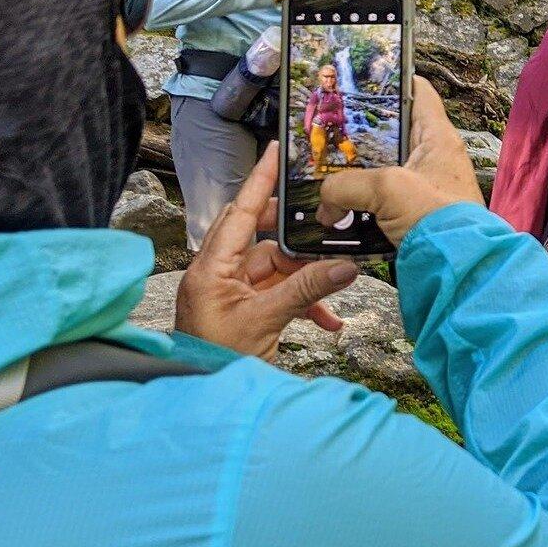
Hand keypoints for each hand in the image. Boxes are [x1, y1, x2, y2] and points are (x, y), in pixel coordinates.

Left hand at [176, 146, 357, 359]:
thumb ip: (306, 291)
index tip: (277, 151)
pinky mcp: (243, 309)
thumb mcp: (266, 322)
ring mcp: (231, 291)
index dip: (261, 180)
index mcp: (211, 268)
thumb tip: (345, 267)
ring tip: (333, 288)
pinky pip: (277, 293)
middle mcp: (218, 273)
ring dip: (306, 279)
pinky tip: (327, 320)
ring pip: (276, 268)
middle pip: (260, 236)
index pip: (240, 213)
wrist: (202, 395)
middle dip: (295, 235)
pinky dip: (302, 302)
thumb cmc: (218, 359)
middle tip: (322, 221)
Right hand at [320, 77, 483, 243]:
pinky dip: (360, 203)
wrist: (458, 271)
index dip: (390, 81)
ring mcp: (423, 187)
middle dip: (357, 136)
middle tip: (327, 134)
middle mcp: (433, 158)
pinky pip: (381, 200)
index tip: (358, 81)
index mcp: (438, 137)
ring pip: (381, 169)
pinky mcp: (413, 214)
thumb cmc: (439, 221)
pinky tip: (337, 208)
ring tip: (324, 173)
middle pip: (390, 134)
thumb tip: (326, 200)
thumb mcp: (388, 189)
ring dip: (355, 175)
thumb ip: (347, 185)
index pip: (417, 92)